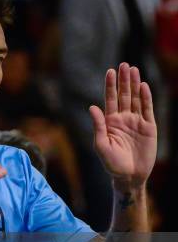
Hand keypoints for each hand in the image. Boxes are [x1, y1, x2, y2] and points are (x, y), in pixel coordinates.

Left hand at [89, 63, 156, 187]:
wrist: (129, 176)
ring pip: (136, 99)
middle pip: (124, 95)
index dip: (110, 85)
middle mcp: (123, 118)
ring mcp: (136, 122)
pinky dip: (146, 98)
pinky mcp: (149, 127)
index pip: (110, 99)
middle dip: (123, 80)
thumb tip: (92, 107)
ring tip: (133, 70)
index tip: (110, 71)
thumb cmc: (112, 163)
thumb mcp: (101, 145)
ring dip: (135, 85)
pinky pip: (147, 110)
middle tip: (124, 65)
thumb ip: (98, 126)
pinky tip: (143, 86)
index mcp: (110, 122)